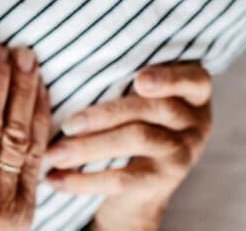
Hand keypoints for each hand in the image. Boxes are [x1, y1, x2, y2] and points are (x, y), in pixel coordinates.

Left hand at [44, 62, 212, 229]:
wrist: (139, 184)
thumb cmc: (126, 120)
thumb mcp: (131, 96)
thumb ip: (116, 79)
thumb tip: (51, 62)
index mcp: (190, 91)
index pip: (192, 79)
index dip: (168, 79)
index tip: (140, 80)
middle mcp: (194, 120)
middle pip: (154, 109)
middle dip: (105, 114)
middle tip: (66, 124)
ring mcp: (183, 152)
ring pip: (137, 140)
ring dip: (89, 146)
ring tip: (54, 153)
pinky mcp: (165, 182)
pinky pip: (124, 179)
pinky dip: (84, 180)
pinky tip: (55, 179)